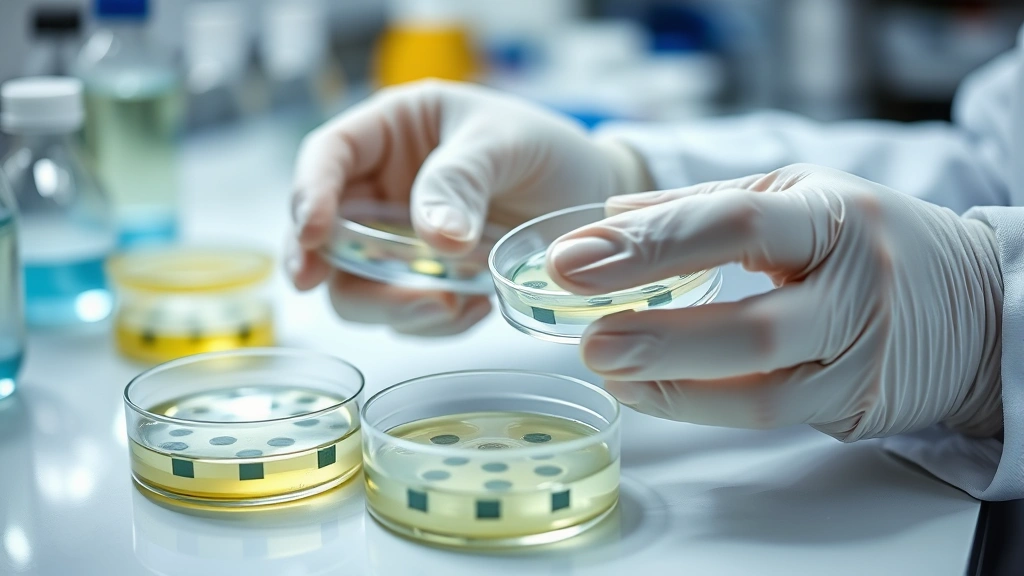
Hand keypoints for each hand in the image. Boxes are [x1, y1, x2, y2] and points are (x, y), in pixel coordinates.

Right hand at [287, 78, 648, 281]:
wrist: (593, 195)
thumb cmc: (546, 149)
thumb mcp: (504, 144)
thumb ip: (462, 181)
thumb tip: (435, 240)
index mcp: (391, 132)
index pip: (326, 157)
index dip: (309, 195)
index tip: (314, 235)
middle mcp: (384, 189)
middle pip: (328, 237)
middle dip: (344, 276)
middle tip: (387, 297)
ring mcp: (402, 241)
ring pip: (360, 287)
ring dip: (396, 308)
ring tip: (457, 307)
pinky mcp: (429, 281)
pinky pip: (408, 314)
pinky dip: (437, 322)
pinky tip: (481, 306)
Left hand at [547, 164, 1003, 440]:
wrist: (975, 305)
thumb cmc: (867, 237)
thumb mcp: (797, 193)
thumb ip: (700, 205)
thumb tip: (606, 218)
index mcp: (832, 215)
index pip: (734, 225)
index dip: (649, 245)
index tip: (572, 259)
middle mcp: (854, 288)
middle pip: (751, 325)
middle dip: (660, 338)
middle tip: (587, 339)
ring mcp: (858, 356)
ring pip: (761, 389)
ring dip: (673, 385)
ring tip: (608, 370)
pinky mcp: (854, 405)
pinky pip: (769, 415)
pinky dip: (700, 406)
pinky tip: (649, 392)